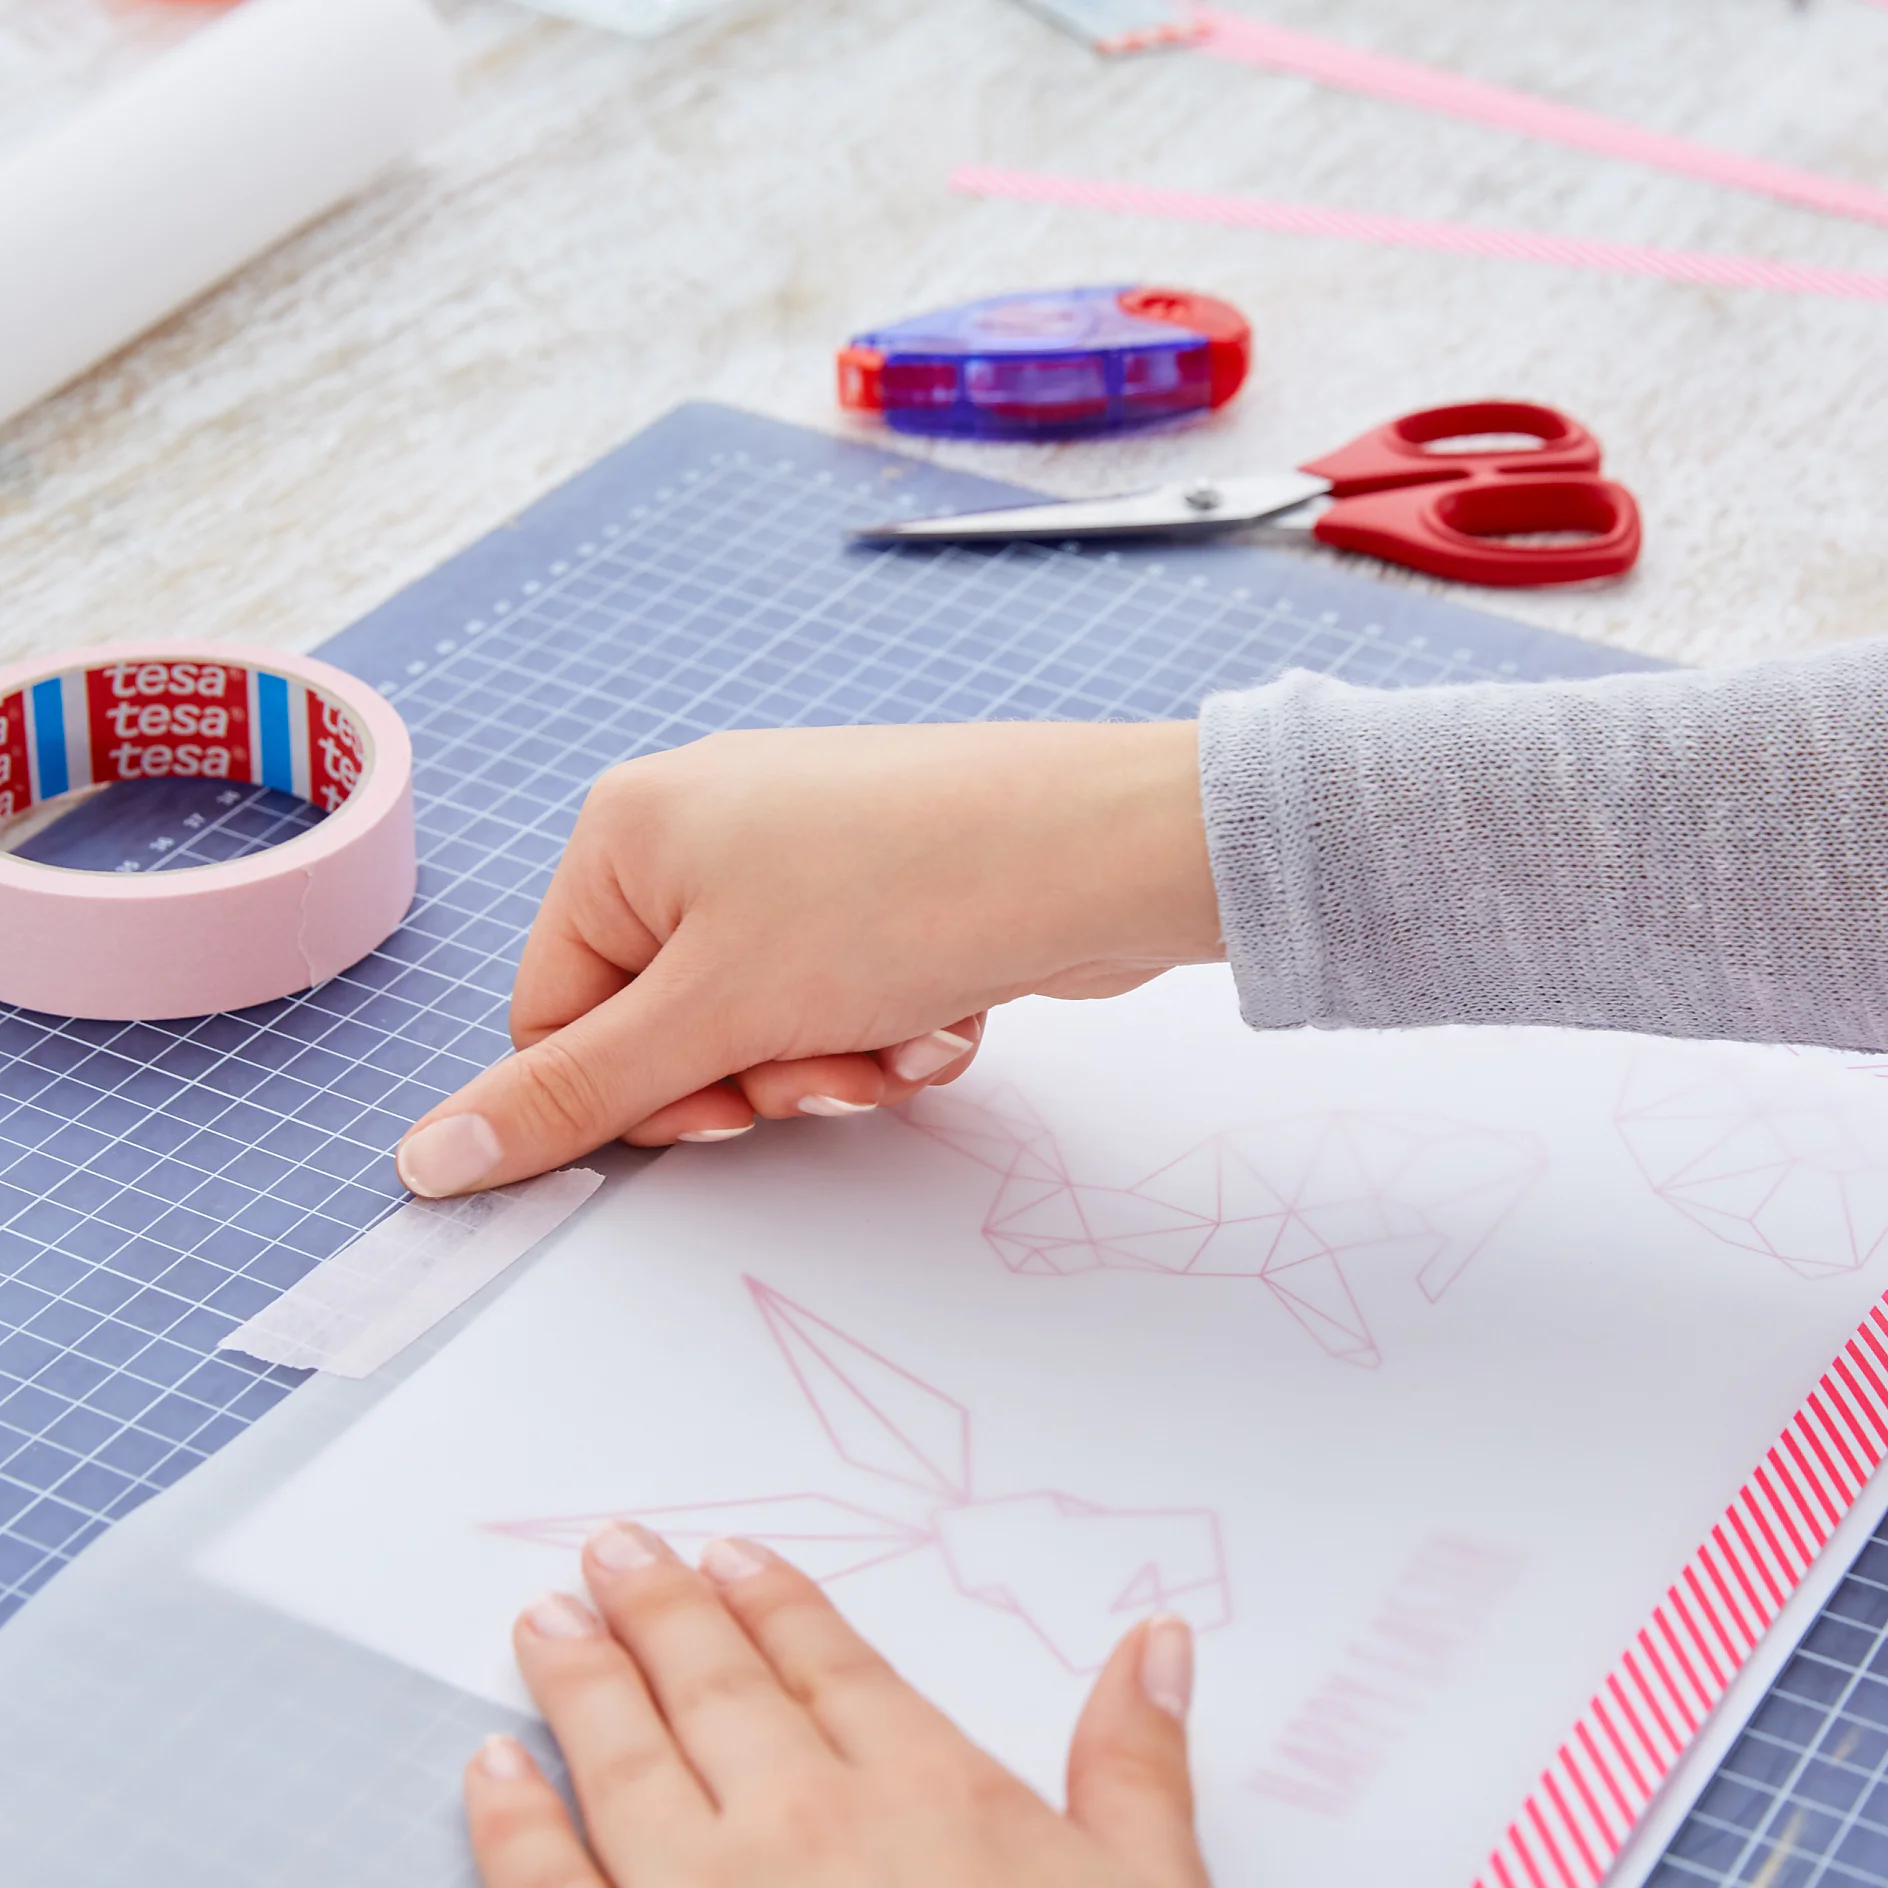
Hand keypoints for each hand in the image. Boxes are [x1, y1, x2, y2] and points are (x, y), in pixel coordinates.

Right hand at [397, 721, 1220, 1194]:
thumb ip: (570, 1094)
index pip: (557, 1013)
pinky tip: (950, 1009)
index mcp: (626, 831)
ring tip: (904, 1034)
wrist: (1107, 853)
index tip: (722, 1114)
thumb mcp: (712, 1011)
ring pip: (762, 1028)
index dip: (635, 1093)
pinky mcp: (882, 887)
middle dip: (756, 1076)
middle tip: (825, 1066)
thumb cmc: (899, 897)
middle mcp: (704, 829)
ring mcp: (800, 854)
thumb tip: (423, 1158)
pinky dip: (889, 1031)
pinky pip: (840, 999)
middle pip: (667, 1028)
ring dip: (834, 1064)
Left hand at [464, 1525, 1211, 1887]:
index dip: (778, 1605)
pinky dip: (515, 1827)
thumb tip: (1153, 1643)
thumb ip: (1137, 1768)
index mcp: (928, 1796)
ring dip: (582, 1685)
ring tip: (545, 1620)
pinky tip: (493, 1773)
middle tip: (612, 1551)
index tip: (732, 1554)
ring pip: (626, 1763)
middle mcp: (808, 1828)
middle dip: (662, 1613)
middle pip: (719, 1691)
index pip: (834, 1668)